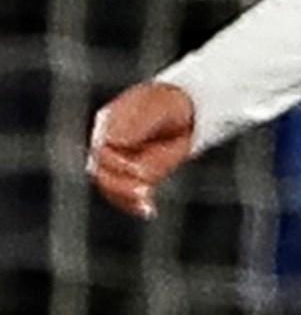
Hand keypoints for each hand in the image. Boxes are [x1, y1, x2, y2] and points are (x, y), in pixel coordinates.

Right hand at [87, 78, 193, 213]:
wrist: (185, 108)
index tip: (139, 171)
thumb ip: (136, 123)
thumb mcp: (157, 108)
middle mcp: (108, 143)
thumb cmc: (169, 104)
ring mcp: (117, 159)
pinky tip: (148, 211)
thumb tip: (115, 143)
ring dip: (126, 198)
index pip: (102, 150)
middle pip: (101, 172)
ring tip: (147, 206)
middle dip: (121, 185)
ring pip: (110, 186)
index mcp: (109, 123)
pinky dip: (133, 204)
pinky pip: (123, 194)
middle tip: (144, 192)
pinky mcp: (131, 174)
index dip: (118, 164)